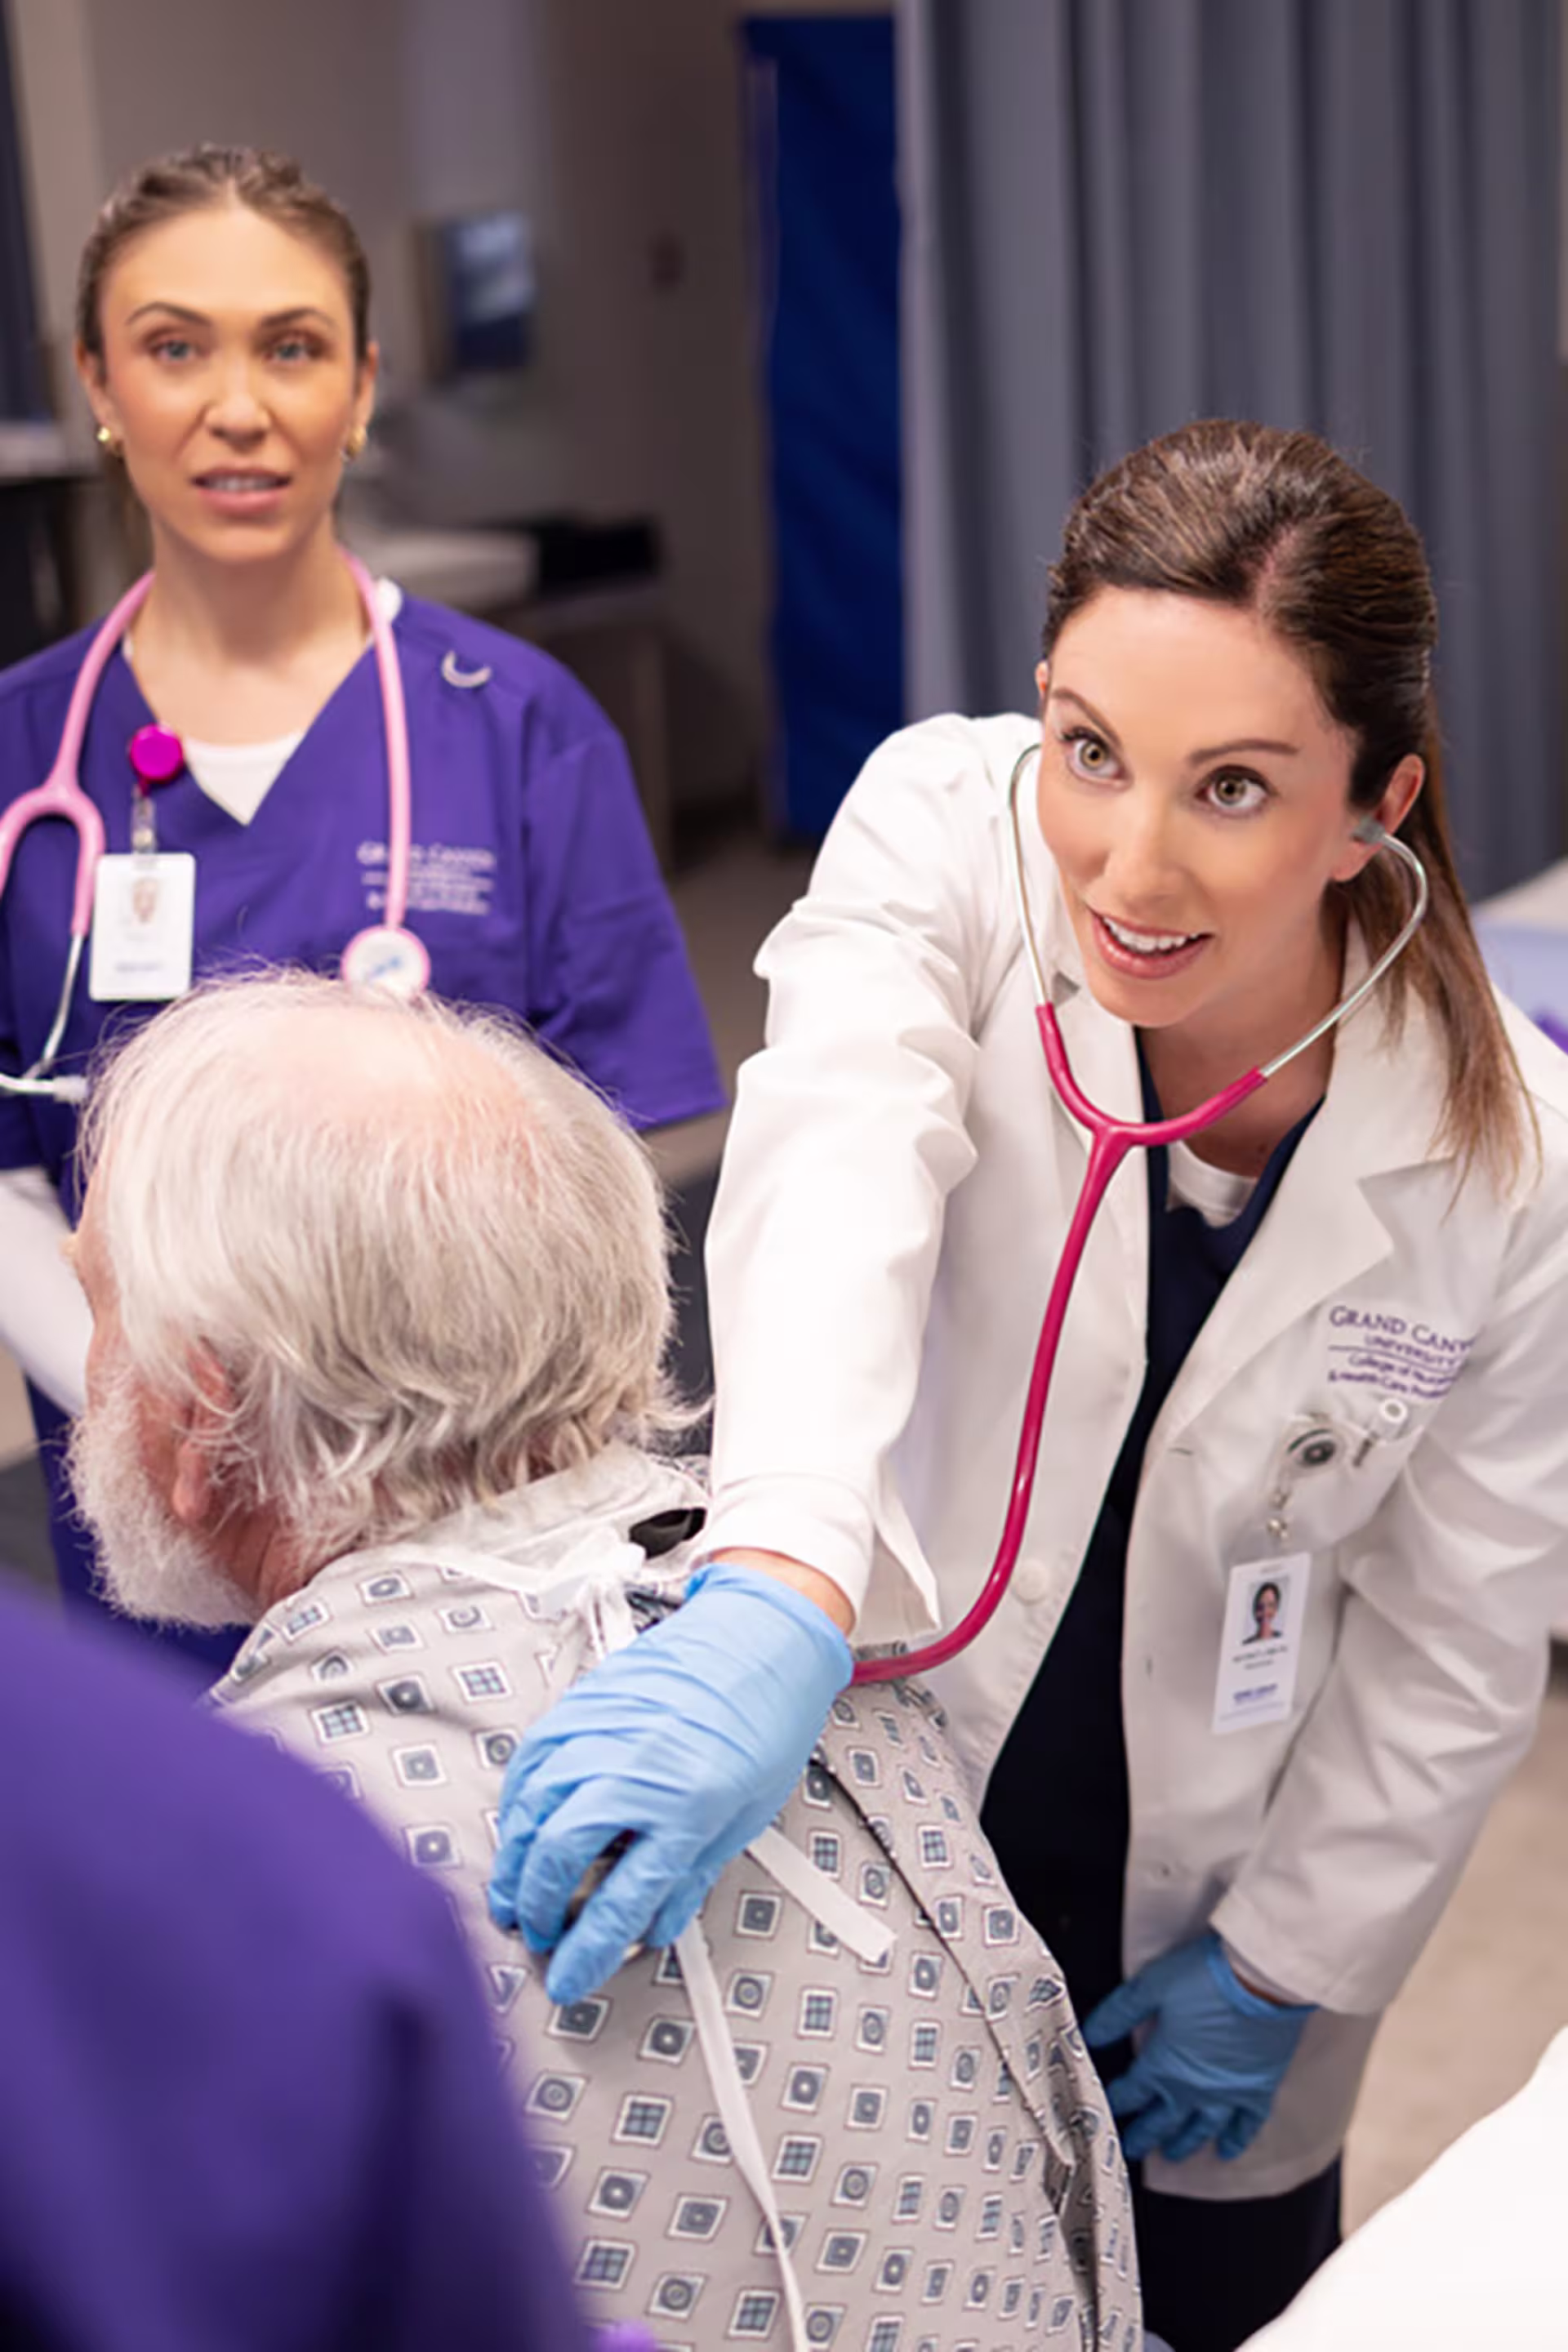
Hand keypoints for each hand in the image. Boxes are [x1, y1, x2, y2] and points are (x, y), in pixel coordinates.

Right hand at [486, 1563, 852, 2003]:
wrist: (762, 1637)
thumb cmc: (765, 1719)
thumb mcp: (743, 1816)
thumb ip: (687, 1877)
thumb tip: (648, 1929)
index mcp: (688, 1807)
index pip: (620, 1902)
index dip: (586, 1954)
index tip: (570, 1979)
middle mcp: (636, 1767)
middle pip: (560, 1855)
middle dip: (540, 1909)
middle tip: (538, 1936)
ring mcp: (601, 1729)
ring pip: (531, 1809)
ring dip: (516, 1863)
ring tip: (515, 1899)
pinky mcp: (581, 1702)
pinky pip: (530, 1761)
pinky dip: (516, 1804)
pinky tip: (520, 1830)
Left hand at [1082, 1932, 1312, 2163]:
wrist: (1263, 1981)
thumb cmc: (1205, 1979)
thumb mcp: (1151, 1987)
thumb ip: (1118, 2014)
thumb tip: (1088, 2036)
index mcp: (1163, 2066)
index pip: (1133, 2091)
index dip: (1117, 2100)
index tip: (1105, 2110)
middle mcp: (1193, 2089)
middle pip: (1163, 2118)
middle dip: (1144, 2135)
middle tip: (1132, 2150)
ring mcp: (1228, 2094)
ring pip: (1201, 2128)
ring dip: (1184, 2143)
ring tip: (1172, 2155)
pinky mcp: (1259, 2089)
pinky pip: (1246, 2125)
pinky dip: (1236, 2140)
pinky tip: (1227, 2151)